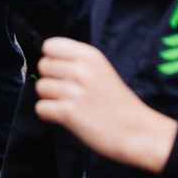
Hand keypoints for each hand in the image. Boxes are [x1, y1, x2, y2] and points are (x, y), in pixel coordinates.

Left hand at [33, 38, 177, 170]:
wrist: (137, 132)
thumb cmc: (118, 103)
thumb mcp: (102, 70)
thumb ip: (77, 62)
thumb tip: (48, 60)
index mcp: (90, 56)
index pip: (50, 45)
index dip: (52, 59)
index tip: (61, 71)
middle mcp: (82, 70)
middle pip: (42, 66)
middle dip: (50, 79)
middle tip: (67, 92)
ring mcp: (75, 91)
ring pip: (40, 87)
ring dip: (50, 98)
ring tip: (68, 104)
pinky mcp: (69, 113)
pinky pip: (41, 108)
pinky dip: (49, 115)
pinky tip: (64, 117)